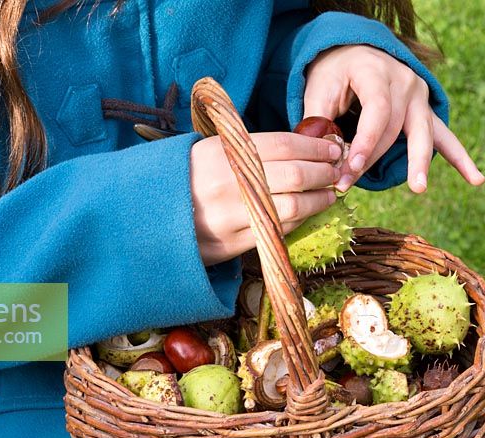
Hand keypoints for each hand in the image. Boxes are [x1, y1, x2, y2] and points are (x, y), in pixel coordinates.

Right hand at [190, 133, 340, 265]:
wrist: (148, 219)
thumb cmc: (185, 180)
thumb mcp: (208, 152)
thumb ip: (248, 149)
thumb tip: (301, 145)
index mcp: (221, 153)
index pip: (283, 145)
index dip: (314, 147)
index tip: (332, 148)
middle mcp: (227, 183)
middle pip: (294, 174)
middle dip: (323, 172)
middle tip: (336, 171)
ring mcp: (230, 217)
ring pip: (291, 207)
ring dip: (318, 200)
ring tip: (328, 194)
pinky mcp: (231, 245)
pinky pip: (276, 231)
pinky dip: (297, 220)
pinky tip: (304, 213)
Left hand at [303, 44, 484, 192]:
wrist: (354, 53)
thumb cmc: (334, 74)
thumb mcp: (317, 88)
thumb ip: (318, 120)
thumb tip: (322, 157)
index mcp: (377, 71)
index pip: (377, 111)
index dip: (364, 141)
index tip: (349, 167)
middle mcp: (405, 81)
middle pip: (395, 127)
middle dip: (372, 159)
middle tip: (348, 185)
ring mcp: (420, 96)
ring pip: (422, 133)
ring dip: (419, 163)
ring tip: (418, 188)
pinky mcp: (426, 112)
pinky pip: (445, 136)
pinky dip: (460, 159)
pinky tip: (476, 180)